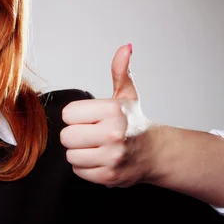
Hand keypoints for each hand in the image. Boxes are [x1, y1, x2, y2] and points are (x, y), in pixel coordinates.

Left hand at [60, 44, 153, 186]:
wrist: (157, 153)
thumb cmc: (134, 122)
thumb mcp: (126, 94)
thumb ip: (120, 70)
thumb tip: (125, 48)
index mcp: (112, 111)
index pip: (68, 114)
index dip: (75, 116)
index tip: (88, 118)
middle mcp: (113, 134)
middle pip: (66, 137)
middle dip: (75, 135)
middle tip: (91, 134)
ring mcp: (112, 157)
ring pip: (71, 155)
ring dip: (79, 152)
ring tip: (95, 147)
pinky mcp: (110, 176)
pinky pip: (79, 171)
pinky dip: (86, 167)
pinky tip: (99, 159)